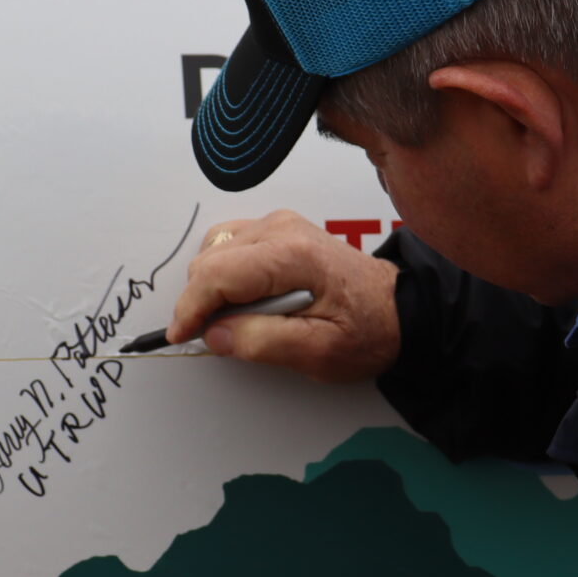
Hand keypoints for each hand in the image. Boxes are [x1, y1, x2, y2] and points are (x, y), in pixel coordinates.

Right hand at [166, 211, 400, 382]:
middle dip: (201, 302)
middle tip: (219, 337)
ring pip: (213, 250)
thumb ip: (263, 342)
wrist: (396, 309)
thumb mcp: (319, 352)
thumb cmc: (367, 330)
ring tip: (240, 319)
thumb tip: (215, 335)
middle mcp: (281, 229)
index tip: (180, 335)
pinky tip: (246, 300)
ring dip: (213, 288)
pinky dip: (224, 275)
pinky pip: (229, 246)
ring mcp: (278, 224)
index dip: (190, 308)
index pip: (217, 274)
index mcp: (292, 256)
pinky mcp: (277, 229)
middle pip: (209, 260)